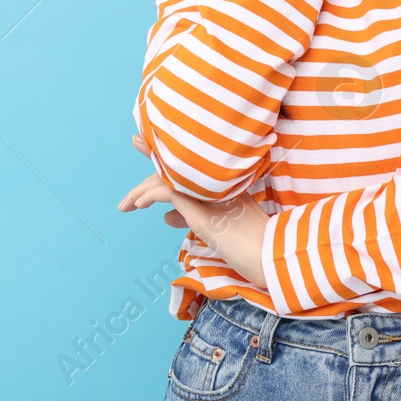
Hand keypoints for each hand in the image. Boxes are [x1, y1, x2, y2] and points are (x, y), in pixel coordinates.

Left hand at [119, 134, 271, 286]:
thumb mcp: (218, 229)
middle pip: (174, 173)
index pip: (189, 166)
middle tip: (126, 199)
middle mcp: (217, 182)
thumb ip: (193, 218)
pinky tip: (138, 205)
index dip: (162, 156)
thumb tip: (166, 215)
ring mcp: (211, 193)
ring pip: (168, 180)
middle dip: (146, 182)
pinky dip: (150, 195)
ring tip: (127, 205)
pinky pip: (168, 192)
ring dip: (142, 192)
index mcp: (225, 184)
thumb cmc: (254, 248)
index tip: (140, 142)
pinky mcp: (202, 209)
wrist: (273, 258)